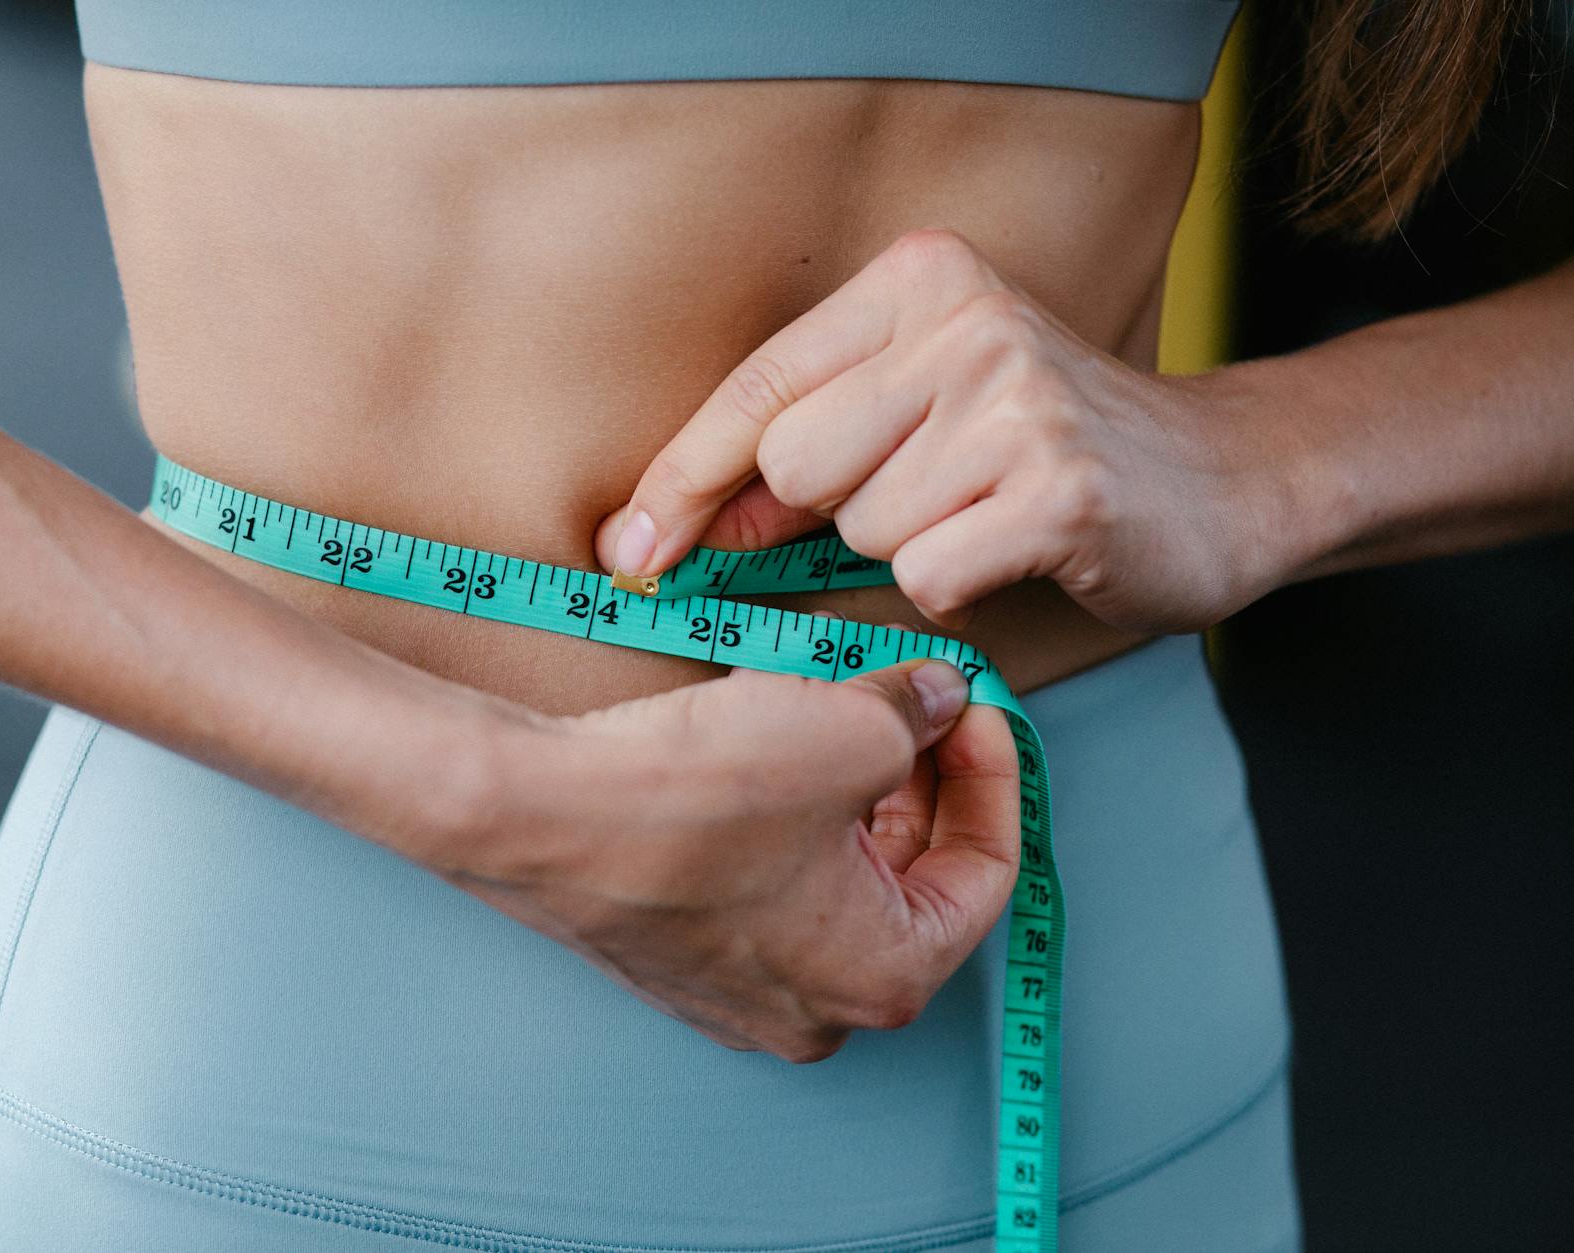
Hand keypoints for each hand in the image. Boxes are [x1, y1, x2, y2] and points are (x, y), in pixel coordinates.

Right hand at [441, 656, 1020, 1062]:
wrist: (536, 812)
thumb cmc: (696, 795)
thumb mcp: (848, 729)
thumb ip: (920, 714)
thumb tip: (940, 697)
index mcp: (886, 978)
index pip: (985, 873)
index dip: (991, 774)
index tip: (974, 705)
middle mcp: (816, 1010)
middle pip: (909, 880)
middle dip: (920, 781)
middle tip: (916, 699)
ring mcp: (737, 993)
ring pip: (833, 880)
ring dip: (852, 794)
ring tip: (841, 707)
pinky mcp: (677, 957)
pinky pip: (764, 885)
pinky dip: (787, 819)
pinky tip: (770, 747)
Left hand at [592, 228, 1284, 633]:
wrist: (1225, 477)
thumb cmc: (1041, 450)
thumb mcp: (919, 413)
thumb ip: (800, 456)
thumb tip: (673, 526)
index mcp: (920, 279)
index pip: (759, 385)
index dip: (682, 475)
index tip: (630, 546)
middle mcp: (967, 321)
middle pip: (797, 466)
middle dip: (833, 511)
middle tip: (925, 495)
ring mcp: (1019, 401)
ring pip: (863, 529)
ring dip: (910, 546)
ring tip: (987, 511)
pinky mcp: (1059, 490)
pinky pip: (928, 575)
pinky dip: (959, 584)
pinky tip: (1018, 547)